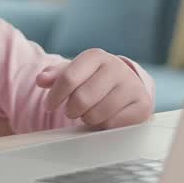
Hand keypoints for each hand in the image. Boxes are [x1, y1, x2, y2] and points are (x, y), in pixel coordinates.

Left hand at [35, 49, 151, 128]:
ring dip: (88, 118)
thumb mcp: (74, 73)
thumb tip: (41, 80)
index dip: (54, 96)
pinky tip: (105, 117)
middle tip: (73, 111)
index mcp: (97, 56)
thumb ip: (55, 76)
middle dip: (72, 110)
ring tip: (90, 112)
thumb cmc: (95, 80)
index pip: (68, 78)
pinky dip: (104, 125)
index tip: (49, 106)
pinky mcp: (142, 105)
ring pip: (97, 114)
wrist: (128, 85)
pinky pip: (113, 124)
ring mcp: (131, 85)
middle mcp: (116, 67)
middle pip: (81, 99)